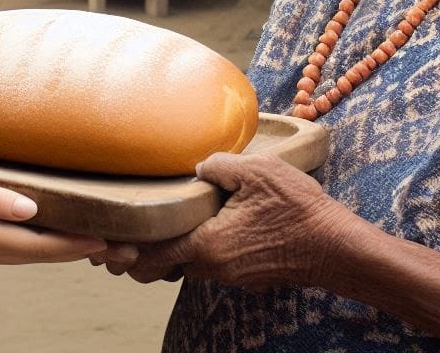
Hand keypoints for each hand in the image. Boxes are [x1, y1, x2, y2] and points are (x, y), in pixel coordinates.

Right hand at [0, 160, 107, 265]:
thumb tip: (31, 210)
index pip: (39, 246)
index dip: (74, 245)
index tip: (107, 240)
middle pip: (39, 255)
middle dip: (76, 250)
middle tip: (114, 245)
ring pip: (27, 254)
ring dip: (58, 248)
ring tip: (91, 238)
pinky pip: (12, 248)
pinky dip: (37, 244)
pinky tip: (47, 232)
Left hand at [125, 154, 357, 288]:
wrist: (336, 247)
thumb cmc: (298, 209)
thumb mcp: (255, 172)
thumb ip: (217, 166)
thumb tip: (196, 167)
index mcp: (207, 246)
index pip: (149, 257)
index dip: (123, 250)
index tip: (103, 239)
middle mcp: (213, 267)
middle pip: (160, 265)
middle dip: (138, 251)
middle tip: (120, 227)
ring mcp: (229, 274)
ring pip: (183, 264)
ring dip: (165, 248)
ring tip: (154, 220)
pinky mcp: (243, 272)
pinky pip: (205, 262)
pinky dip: (189, 247)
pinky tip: (193, 221)